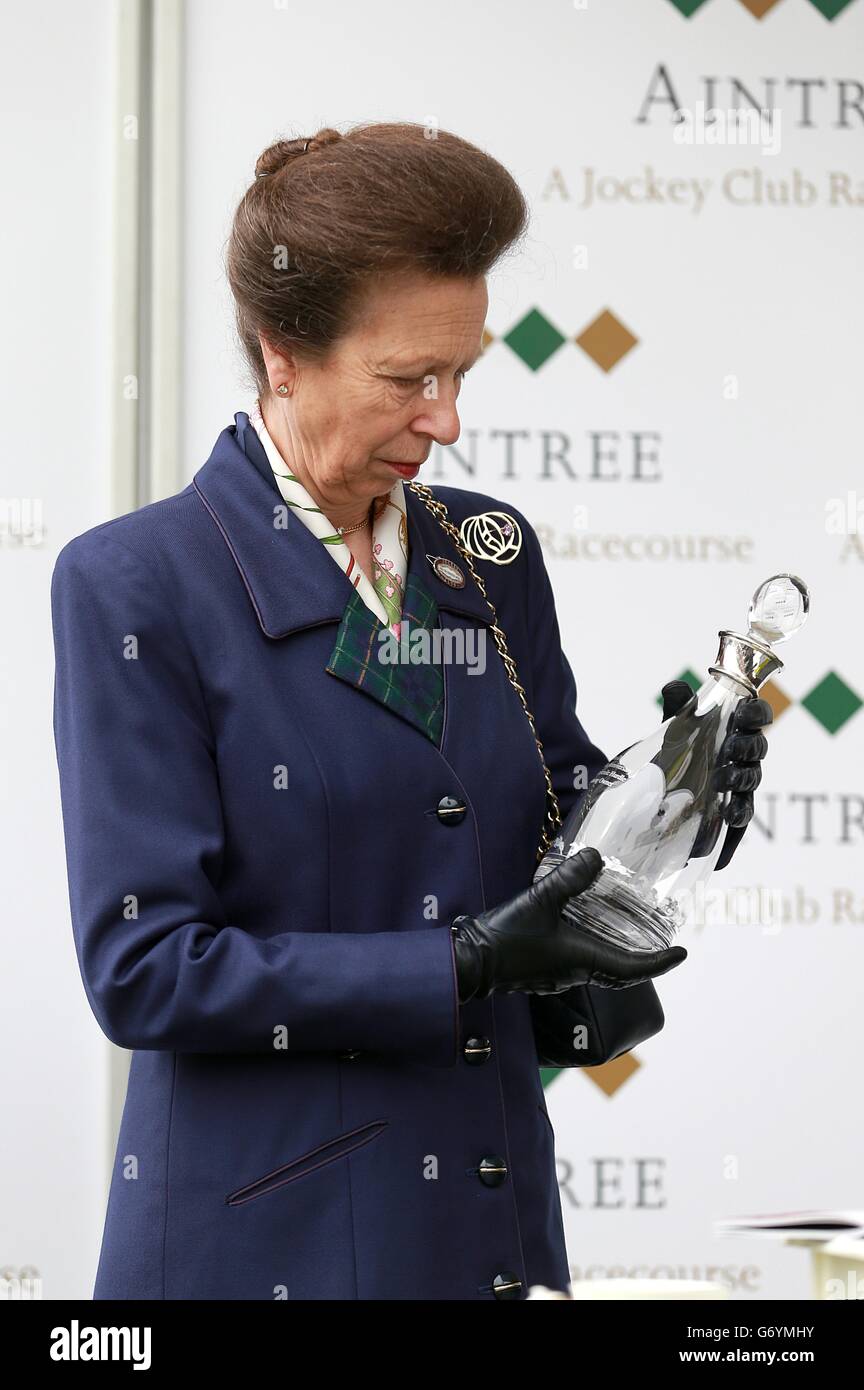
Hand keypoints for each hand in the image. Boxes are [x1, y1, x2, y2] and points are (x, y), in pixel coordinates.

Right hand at [450, 847, 687, 1002]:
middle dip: (645, 962)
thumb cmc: (508, 936)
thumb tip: (597, 855)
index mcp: (584, 960)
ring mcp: (560, 975)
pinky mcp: (544, 972)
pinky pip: (582, 965)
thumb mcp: (541, 900)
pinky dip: (597, 953)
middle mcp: (577, 972)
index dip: (661, 961)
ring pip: (602, 970)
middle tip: (662, 946)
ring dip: (621, 958)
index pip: (634, 967)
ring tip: (630, 936)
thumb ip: (569, 877)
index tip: (682, 952)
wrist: (471, 962)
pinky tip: (586, 933)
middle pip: (621, 973)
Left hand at [660, 679, 772, 870]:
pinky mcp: (733, 807)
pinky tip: (731, 816)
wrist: (662, 783)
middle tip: (730, 748)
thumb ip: (678, 706)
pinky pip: (744, 811)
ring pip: (753, 778)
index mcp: (736, 728)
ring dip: (741, 778)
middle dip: (748, 746)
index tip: (743, 714)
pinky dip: (740, 813)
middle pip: (759, 748)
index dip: (757, 713)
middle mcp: (743, 754)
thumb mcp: (676, 725)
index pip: (759, 716)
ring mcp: (741, 781)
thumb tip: (674, 687)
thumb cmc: (679, 746)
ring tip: (722, 780)